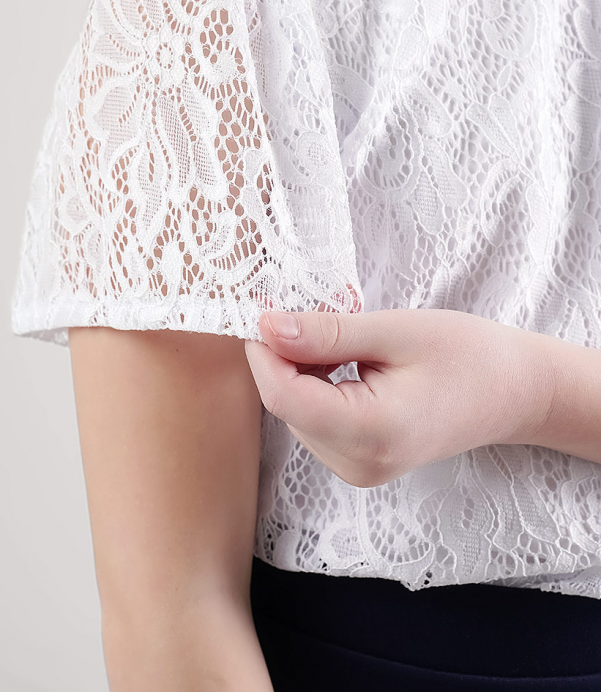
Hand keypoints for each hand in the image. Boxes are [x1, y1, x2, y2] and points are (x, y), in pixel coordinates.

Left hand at [244, 308, 554, 487]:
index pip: (284, 396)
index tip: (265, 309)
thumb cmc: (467, 355)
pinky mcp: (359, 463)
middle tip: (307, 310)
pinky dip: (314, 386)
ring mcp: (358, 470)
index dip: (264, 351)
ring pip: (295, 413)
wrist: (514, 393)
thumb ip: (328, 333)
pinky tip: (344, 362)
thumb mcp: (396, 331)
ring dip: (298, 370)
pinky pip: (313, 421)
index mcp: (372, 432)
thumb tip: (267, 327)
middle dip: (282, 356)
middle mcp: (359, 464)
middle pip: (286, 405)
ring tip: (340, 337)